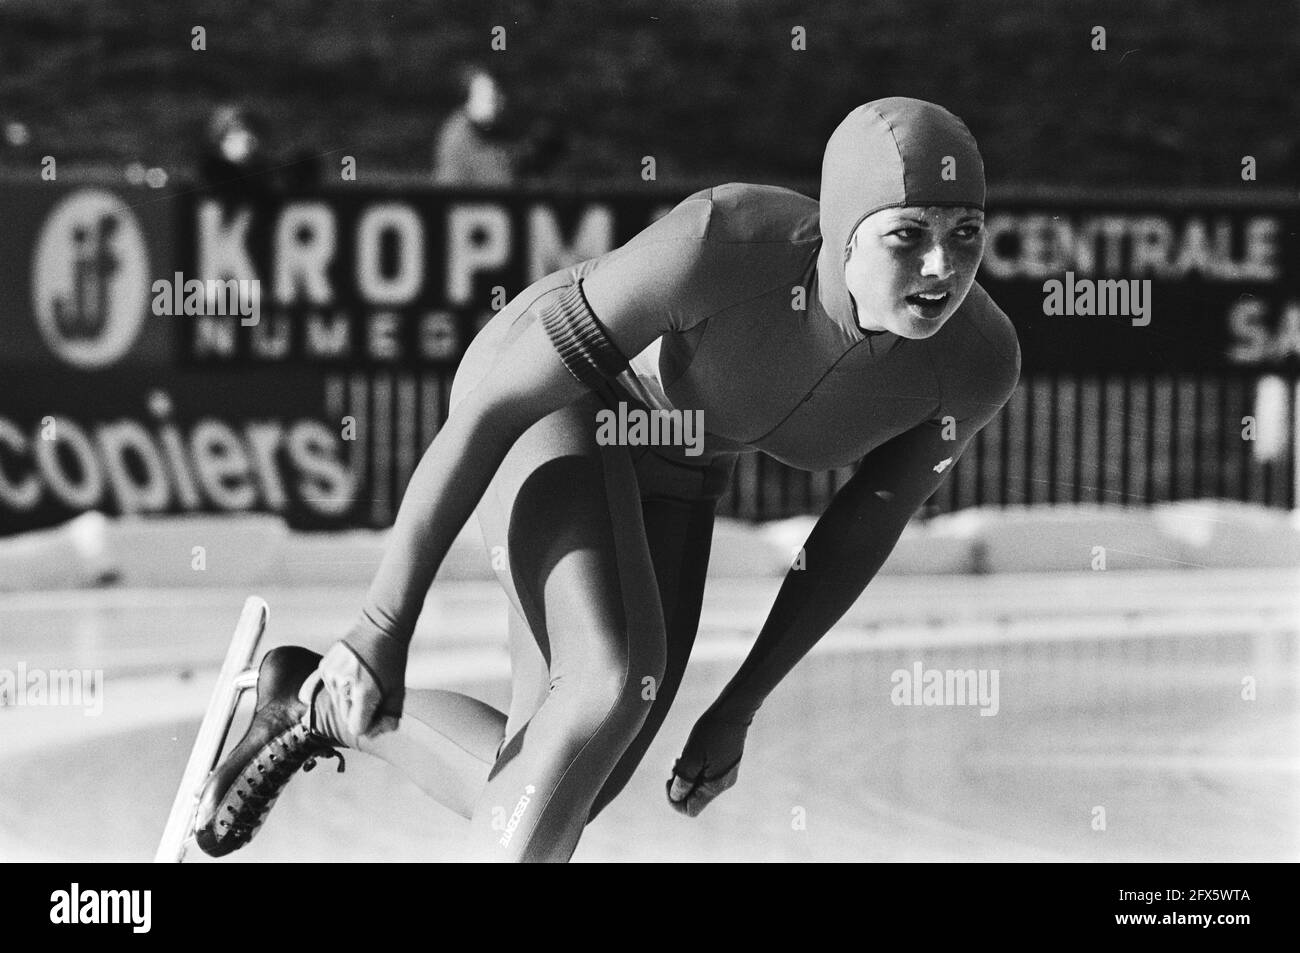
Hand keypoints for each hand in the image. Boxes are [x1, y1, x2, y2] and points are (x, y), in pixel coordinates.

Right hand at [300, 631, 405, 745]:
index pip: (357, 728)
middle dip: (359, 713)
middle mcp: (343, 685)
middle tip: (373, 697)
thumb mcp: (399, 691)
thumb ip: (389, 718)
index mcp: (364, 692)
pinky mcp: (323, 668)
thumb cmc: (393, 660)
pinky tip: (339, 682)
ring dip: (348, 701)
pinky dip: (333, 690)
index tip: (378, 713)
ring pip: (336, 705)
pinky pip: (321, 690)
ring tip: (362, 682)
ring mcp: (331, 676)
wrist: (380, 627)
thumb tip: (373, 734)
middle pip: (345, 718)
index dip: (369, 725)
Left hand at [666, 711, 750, 816]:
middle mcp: (723, 785)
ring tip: (683, 755)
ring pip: (699, 786)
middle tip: (676, 763)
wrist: (733, 711)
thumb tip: (676, 797)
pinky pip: (705, 775)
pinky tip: (693, 752)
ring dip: (687, 774)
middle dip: (680, 784)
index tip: (670, 779)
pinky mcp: (726, 765)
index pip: (690, 809)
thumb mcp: (691, 755)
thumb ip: (684, 779)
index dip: (675, 800)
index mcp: (715, 786)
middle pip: (694, 798)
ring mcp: (726, 775)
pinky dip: (695, 768)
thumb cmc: (711, 730)